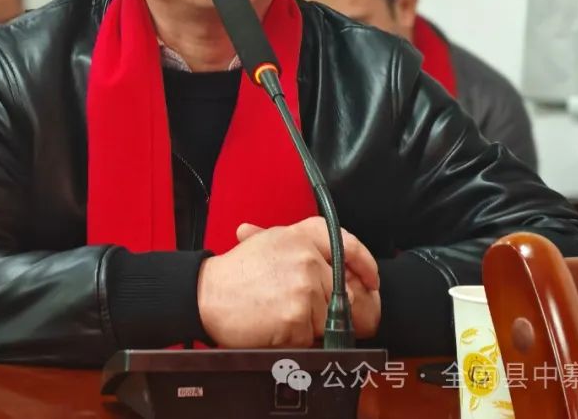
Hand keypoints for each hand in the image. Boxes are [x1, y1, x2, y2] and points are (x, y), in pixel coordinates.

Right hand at [196, 216, 380, 347]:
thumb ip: (304, 248)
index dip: (365, 265)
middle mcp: (306, 258)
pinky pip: (312, 337)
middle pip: (345, 291)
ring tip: (283, 317)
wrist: (206, 295)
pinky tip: (277, 329)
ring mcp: (303, 287)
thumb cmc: (235, 274)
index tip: (371, 280)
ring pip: (330, 318)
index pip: (348, 244)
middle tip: (323, 316)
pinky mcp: (297, 316)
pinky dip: (298, 340)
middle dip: (340, 309)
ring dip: (312, 326)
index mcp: (301, 236)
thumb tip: (344, 267)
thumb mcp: (269, 243)